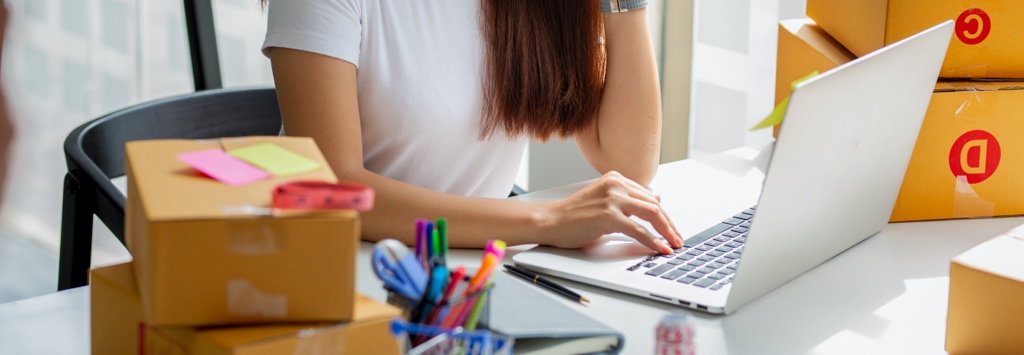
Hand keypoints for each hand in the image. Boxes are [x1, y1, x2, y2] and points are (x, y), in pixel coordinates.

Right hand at [538, 171, 682, 253]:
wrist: (550, 221)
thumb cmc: (573, 215)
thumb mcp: (605, 202)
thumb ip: (628, 200)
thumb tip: (656, 199)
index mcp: (616, 178)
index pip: (649, 196)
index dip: (663, 215)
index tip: (671, 229)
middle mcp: (616, 184)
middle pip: (654, 204)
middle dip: (669, 224)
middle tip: (678, 239)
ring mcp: (612, 198)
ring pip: (651, 214)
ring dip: (667, 232)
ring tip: (674, 245)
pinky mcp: (608, 215)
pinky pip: (638, 230)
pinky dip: (652, 241)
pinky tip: (660, 249)